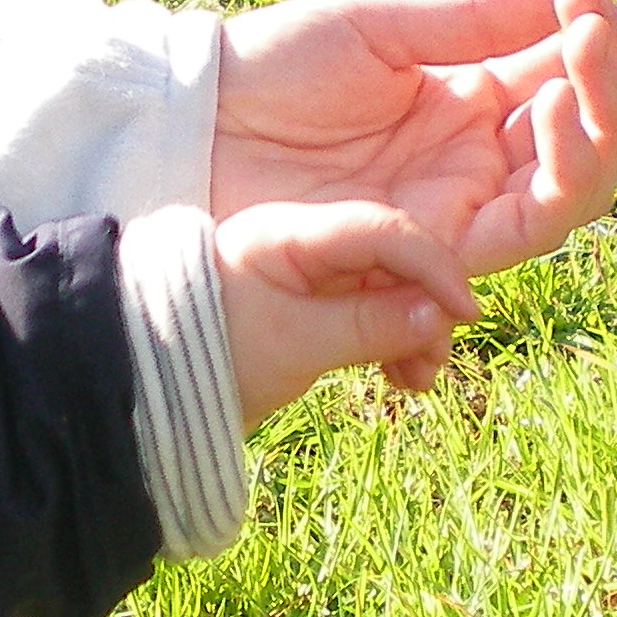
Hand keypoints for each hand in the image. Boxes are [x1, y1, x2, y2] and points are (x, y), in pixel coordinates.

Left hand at [212, 0, 616, 277]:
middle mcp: (477, 159)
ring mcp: (456, 212)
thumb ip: (481, 17)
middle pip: (591, 135)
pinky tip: (552, 113)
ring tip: (578, 65)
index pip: (575, 64)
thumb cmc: (270, 70)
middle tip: (604, 19)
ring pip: (572, 192)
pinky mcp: (425, 261)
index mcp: (472, 92)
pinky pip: (517, 240)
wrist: (189, 133)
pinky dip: (550, 182)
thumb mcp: (382, 27)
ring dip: (597, 127)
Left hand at [215, 201, 480, 425]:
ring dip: (414, 331)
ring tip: (417, 381)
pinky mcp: (313, 307)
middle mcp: (309, 245)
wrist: (152, 385)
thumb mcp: (294, 344)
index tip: (465, 313)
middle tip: (433, 361)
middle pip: (394, 260)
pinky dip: (392, 343)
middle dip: (426, 307)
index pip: (385, 231)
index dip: (435, 267)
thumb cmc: (212, 354)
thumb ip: (368, 326)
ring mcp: (312, 276)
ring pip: (388, 291)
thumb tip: (439, 315)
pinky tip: (403, 379)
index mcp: (296, 234)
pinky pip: (370, 315)